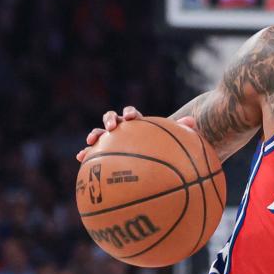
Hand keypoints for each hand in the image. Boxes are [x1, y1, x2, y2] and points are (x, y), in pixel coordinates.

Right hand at [76, 106, 197, 161]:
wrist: (154, 160)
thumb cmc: (164, 148)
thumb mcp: (174, 141)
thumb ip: (182, 131)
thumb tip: (193, 122)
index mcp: (137, 124)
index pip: (132, 114)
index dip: (130, 113)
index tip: (133, 118)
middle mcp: (123, 130)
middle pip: (112, 118)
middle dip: (110, 120)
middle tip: (112, 127)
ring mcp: (112, 141)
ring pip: (100, 133)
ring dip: (95, 134)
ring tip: (92, 141)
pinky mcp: (105, 153)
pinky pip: (94, 153)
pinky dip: (86, 153)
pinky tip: (80, 159)